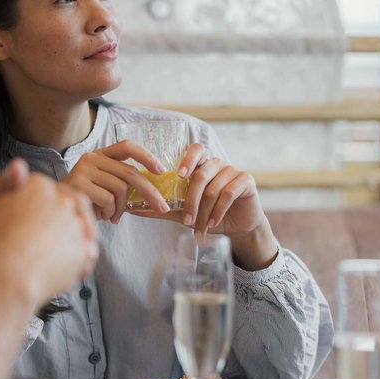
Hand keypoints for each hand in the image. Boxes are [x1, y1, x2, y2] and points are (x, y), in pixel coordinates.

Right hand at [0, 162, 98, 308]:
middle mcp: (61, 202)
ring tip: (53, 254)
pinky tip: (63, 268)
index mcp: (36, 185)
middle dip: (59, 217)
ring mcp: (75, 227)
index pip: (43, 189)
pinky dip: (78, 259)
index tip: (29, 217)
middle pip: (65, 205)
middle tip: (47, 236)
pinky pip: (86, 253)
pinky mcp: (84, 253)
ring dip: (70, 237)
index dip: (37, 203)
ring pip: (79, 228)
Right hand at [64, 140, 169, 222]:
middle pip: (130, 173)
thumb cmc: (89, 199)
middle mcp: (92, 157)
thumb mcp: (107, 185)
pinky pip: (107, 199)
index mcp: (102, 154)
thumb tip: (155, 193)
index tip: (161, 171)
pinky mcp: (78, 183)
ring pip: (120, 189)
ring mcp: (84, 169)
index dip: (146, 156)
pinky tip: (102, 215)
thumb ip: (124, 182)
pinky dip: (109, 212)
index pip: (127, 146)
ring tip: (113, 215)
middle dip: (150, 192)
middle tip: (162, 208)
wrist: (59, 208)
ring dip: (121, 208)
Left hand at [133, 144, 277, 268]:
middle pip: (202, 172)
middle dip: (191, 198)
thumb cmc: (210, 215)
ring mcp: (233, 170)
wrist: (238, 228)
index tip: (178, 175)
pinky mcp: (246, 180)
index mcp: (202, 166)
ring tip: (198, 227)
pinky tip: (213, 223)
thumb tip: (133, 209)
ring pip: (214, 187)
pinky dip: (218, 210)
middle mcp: (218, 164)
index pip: (195, 150)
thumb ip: (163, 208)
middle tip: (185, 218)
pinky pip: (229, 192)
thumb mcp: (184, 213)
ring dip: (204, 211)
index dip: (187, 159)